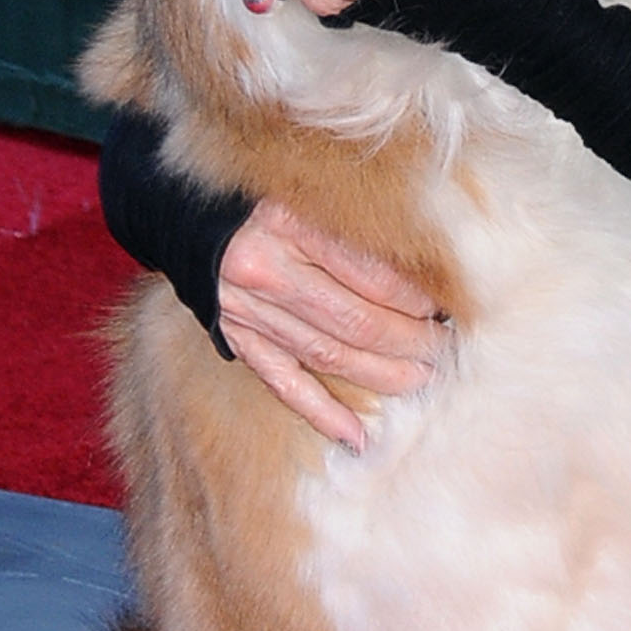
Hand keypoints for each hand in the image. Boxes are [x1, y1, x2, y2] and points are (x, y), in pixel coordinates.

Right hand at [217, 199, 448, 451]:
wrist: (184, 218)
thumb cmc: (263, 203)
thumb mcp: (307, 194)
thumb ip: (354, 224)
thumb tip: (425, 264)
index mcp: (289, 223)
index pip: (370, 274)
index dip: (416, 298)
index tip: (445, 306)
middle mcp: (267, 271)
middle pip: (355, 321)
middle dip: (411, 341)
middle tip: (444, 348)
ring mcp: (249, 313)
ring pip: (328, 356)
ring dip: (382, 375)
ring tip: (422, 380)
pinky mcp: (239, 341)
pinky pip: (284, 384)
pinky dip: (321, 413)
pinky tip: (356, 437)